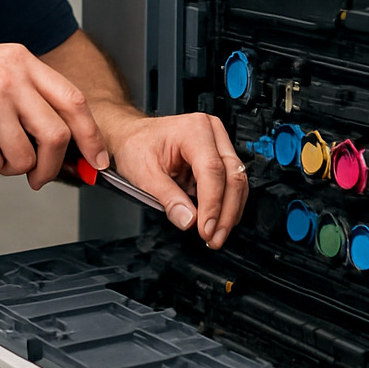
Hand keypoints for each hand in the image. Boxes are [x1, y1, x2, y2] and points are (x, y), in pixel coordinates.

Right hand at [0, 44, 110, 188]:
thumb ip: (30, 100)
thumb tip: (69, 142)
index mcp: (20, 60)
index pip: (73, 100)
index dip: (90, 135)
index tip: (97, 159)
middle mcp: (9, 76)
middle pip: (56, 134)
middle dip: (51, 166)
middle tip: (38, 178)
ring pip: (23, 157)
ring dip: (6, 166)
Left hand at [103, 108, 246, 248]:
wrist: (132, 136)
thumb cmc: (136, 145)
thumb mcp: (144, 173)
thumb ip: (168, 198)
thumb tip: (188, 220)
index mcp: (194, 130)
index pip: (212, 170)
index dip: (212, 204)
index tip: (206, 229)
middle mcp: (212, 133)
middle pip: (232, 176)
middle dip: (226, 212)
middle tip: (214, 237)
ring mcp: (218, 144)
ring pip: (236, 181)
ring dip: (229, 211)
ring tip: (215, 234)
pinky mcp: (218, 157)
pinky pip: (230, 182)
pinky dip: (225, 204)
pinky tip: (216, 221)